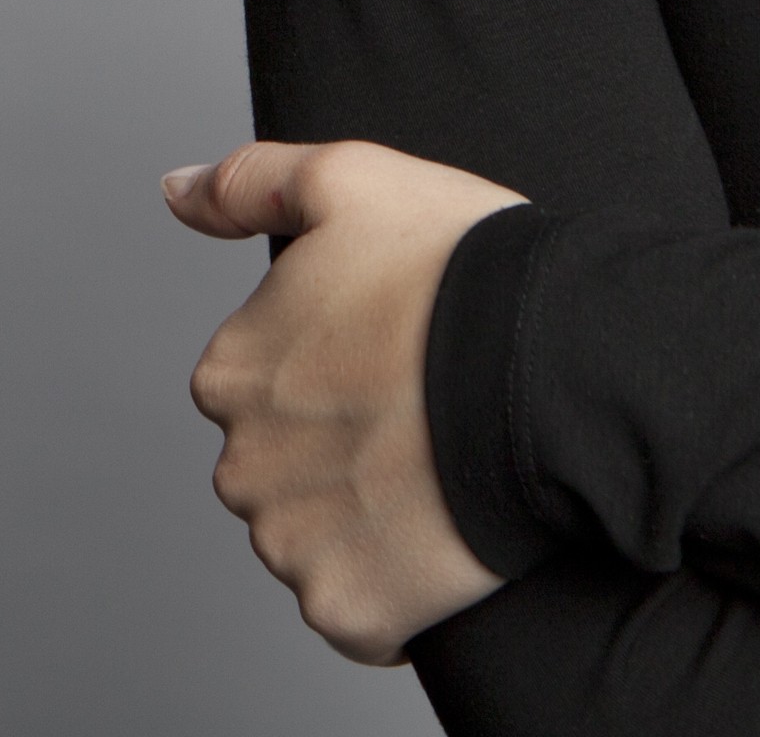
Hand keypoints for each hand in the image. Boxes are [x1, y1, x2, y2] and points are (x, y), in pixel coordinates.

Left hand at [164, 140, 524, 662]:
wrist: (554, 366)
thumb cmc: (461, 268)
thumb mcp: (354, 180)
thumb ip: (252, 182)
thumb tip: (174, 190)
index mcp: (230, 370)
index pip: (263, 378)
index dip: (337, 356)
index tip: (396, 341)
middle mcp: (241, 466)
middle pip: (285, 463)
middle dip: (343, 440)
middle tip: (426, 400)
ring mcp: (292, 546)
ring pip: (319, 535)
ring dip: (370, 511)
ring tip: (445, 458)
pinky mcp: (348, 610)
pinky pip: (362, 606)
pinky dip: (399, 579)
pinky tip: (447, 524)